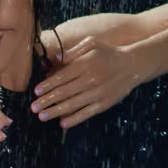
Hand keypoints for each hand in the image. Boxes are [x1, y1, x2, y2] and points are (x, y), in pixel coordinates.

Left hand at [31, 36, 146, 128]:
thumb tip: (55, 58)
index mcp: (85, 64)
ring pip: (73, 104)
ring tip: (42, 116)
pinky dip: (75, 119)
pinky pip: (87, 113)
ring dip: (55, 111)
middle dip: (47, 101)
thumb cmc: (109, 52)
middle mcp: (91, 79)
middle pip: (64, 92)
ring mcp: (98, 93)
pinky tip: (63, 123)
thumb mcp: (92, 44)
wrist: (133, 64)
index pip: (62, 77)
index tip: (36, 91)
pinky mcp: (105, 103)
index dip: (47, 85)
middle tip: (33, 107)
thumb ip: (73, 51)